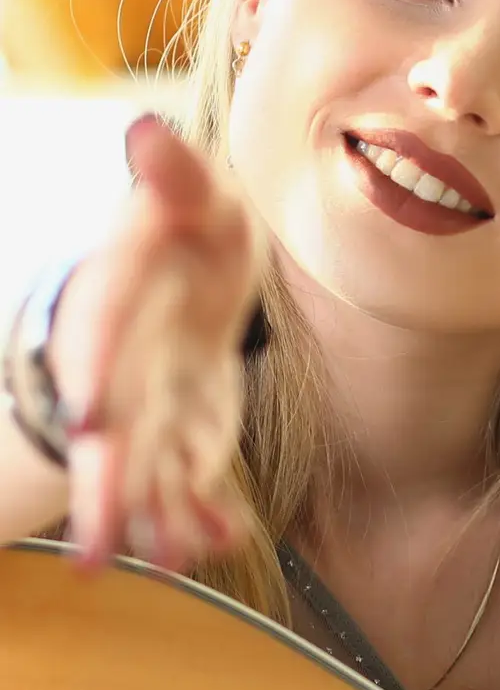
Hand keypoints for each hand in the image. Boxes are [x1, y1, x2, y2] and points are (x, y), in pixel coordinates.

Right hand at [45, 115, 263, 570]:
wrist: (195, 267)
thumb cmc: (195, 223)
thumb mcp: (197, 190)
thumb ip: (174, 173)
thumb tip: (145, 128)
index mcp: (124, 292)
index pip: (101, 331)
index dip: (94, 372)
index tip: (93, 417)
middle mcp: (129, 359)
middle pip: (112, 428)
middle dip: (104, 488)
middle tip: (95, 551)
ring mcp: (156, 403)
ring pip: (147, 469)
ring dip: (153, 517)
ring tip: (164, 561)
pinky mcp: (188, 431)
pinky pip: (192, 479)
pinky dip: (204, 511)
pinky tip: (216, 541)